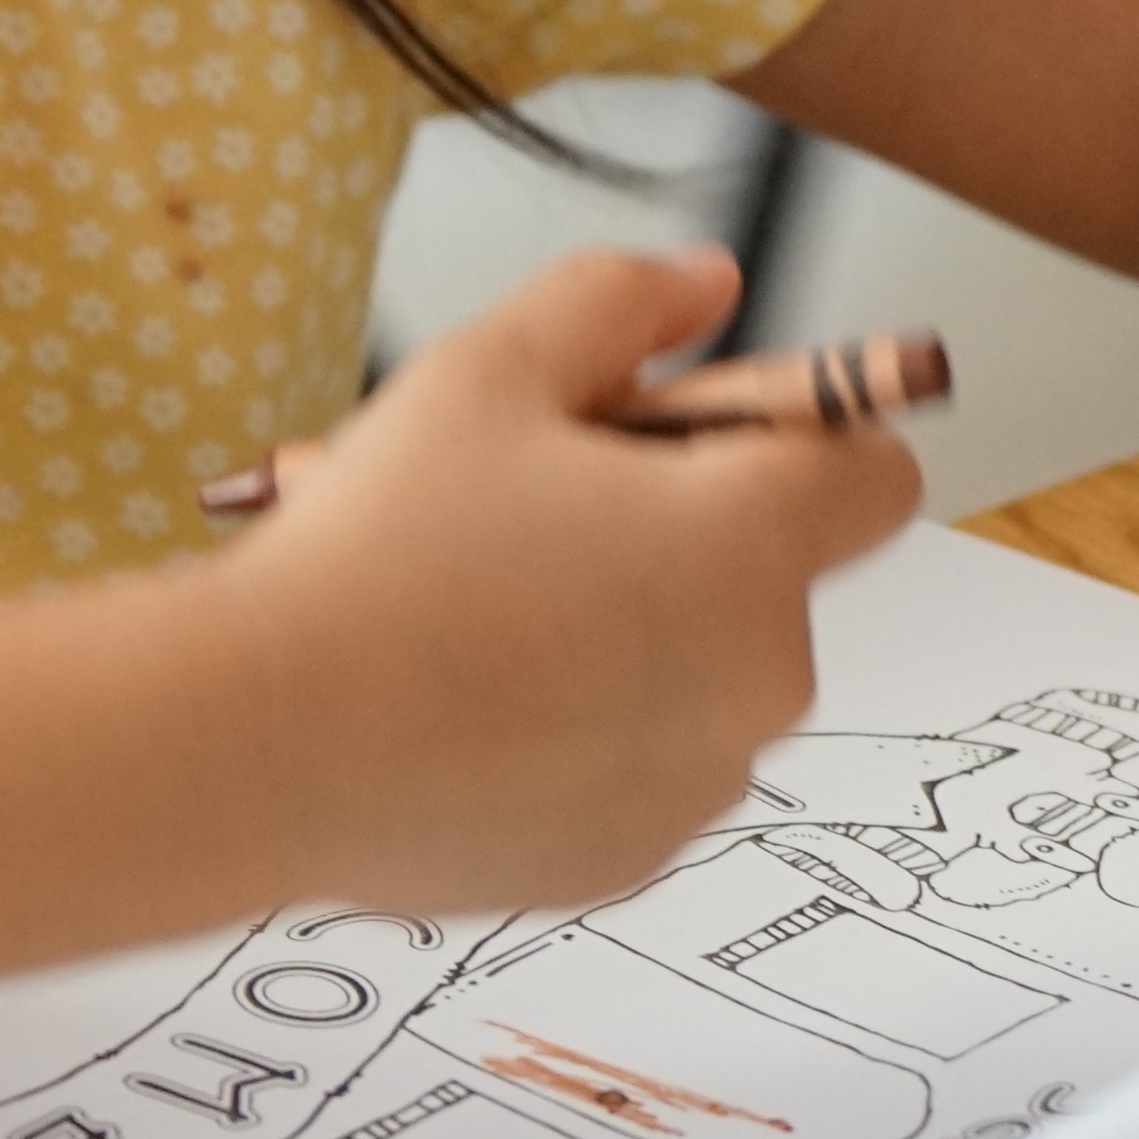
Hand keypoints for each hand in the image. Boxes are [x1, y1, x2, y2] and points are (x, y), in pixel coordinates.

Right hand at [228, 246, 923, 914]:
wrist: (262, 742)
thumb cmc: (377, 551)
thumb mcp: (492, 367)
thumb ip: (622, 300)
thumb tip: (707, 283)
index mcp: (750, 537)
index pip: (877, 470)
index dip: (801, 433)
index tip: (704, 432)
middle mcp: (758, 671)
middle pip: (772, 572)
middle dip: (685, 534)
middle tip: (542, 508)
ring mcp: (699, 778)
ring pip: (702, 671)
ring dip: (633, 634)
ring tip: (486, 605)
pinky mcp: (632, 856)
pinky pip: (641, 763)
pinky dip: (583, 729)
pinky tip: (470, 699)